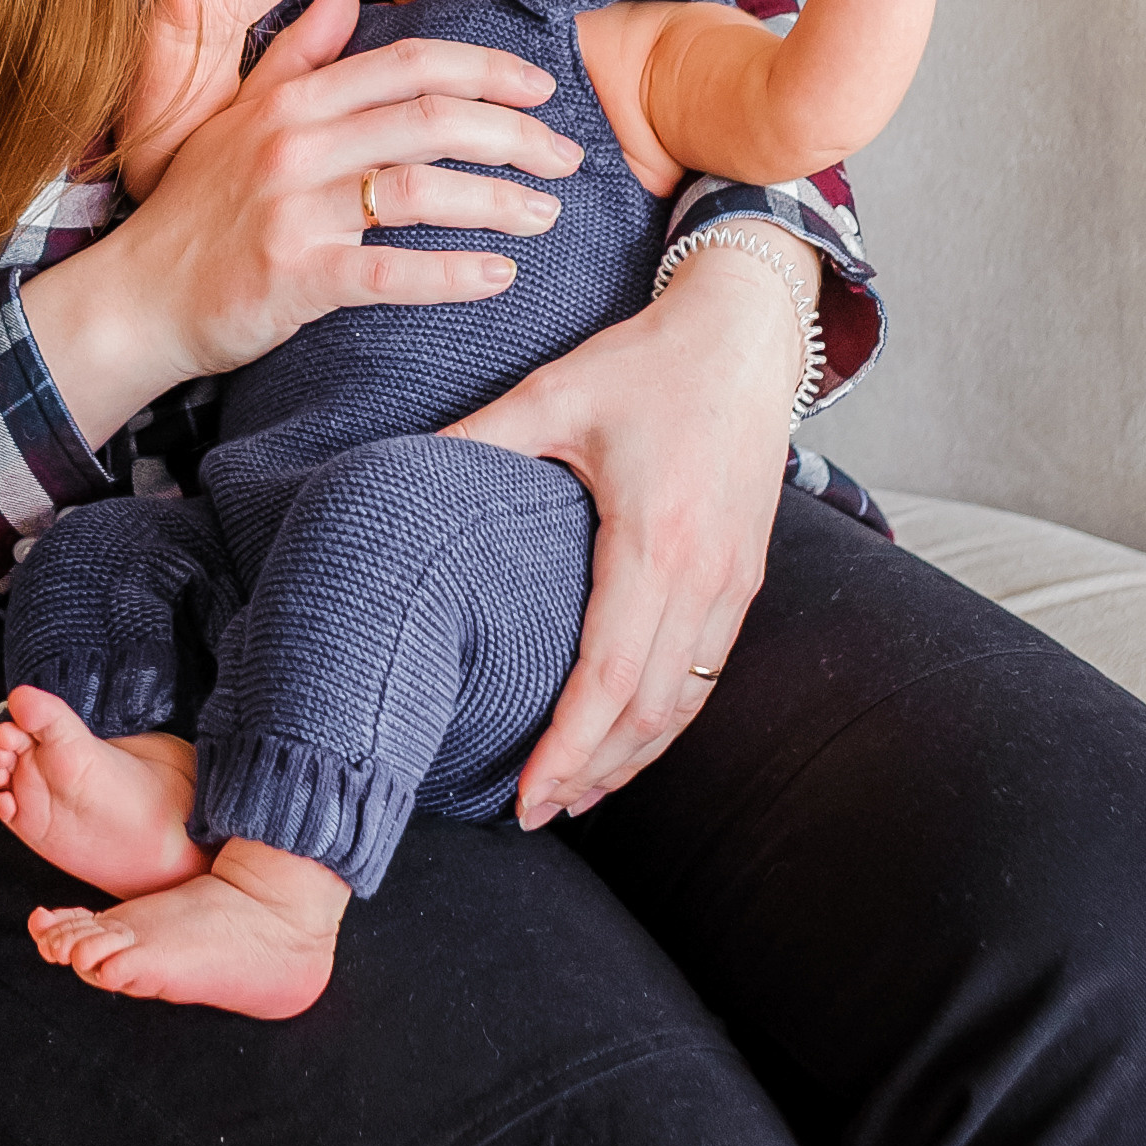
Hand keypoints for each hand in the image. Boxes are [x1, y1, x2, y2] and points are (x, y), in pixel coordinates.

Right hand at [22, 0, 583, 446]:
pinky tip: (499, 277)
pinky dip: (451, 274)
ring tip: (546, 214)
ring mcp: (293, 210)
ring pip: (418, 190)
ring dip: (496, 201)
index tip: (542, 87)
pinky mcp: (293, 278)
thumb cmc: (195, 212)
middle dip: (512, 133)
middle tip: (567, 156)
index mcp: (291, 101)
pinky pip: (390, 273)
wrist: (134, 299)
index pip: (407, 64)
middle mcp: (293, 144)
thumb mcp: (237, 118)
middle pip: (427, 119)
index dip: (485, 69)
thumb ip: (297, 55)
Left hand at [446, 233, 809, 819]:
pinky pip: (710, 671)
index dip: (567, 749)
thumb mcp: (554, 394)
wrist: (747, 334)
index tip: (526, 797)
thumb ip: (478, 439)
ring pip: (687, 702)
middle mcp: (707, 575)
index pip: (609, 678)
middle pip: (650, 711)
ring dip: (634, 757)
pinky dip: (668, 717)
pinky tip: (631, 736)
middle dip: (593, 772)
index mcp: (656, 540)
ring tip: (578, 793)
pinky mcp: (748, 575)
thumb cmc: (647, 361)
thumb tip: (397, 472)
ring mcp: (736, 580)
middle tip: (535, 811)